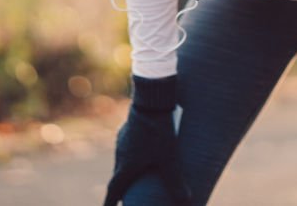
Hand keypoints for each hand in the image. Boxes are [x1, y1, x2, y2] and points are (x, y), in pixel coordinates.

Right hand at [103, 76, 190, 205]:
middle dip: (122, 187)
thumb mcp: (169, 158)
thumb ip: (176, 181)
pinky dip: (133, 153)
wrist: (150, 100)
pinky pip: (128, 145)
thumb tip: (186, 200)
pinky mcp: (129, 127)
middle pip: (119, 175)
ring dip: (128, 168)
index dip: (110, 203)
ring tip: (138, 173)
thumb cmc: (158, 131)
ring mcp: (123, 139)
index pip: (114, 190)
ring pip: (123, 159)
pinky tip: (144, 148)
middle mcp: (120, 154)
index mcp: (126, 166)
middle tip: (127, 195)